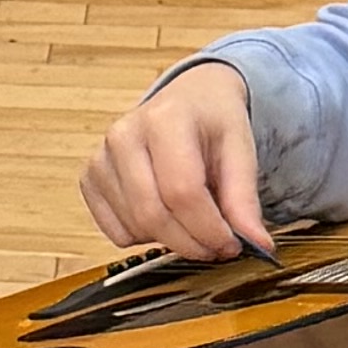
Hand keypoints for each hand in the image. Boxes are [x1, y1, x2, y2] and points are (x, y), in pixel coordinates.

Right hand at [79, 62, 269, 262]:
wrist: (188, 99)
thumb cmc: (213, 121)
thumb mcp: (240, 150)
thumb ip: (244, 199)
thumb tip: (258, 245)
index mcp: (164, 119)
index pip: (182, 192)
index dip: (209, 229)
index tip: (232, 245)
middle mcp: (123, 135)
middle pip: (153, 215)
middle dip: (191, 243)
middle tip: (217, 248)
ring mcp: (100, 158)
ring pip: (134, 228)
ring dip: (170, 241)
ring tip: (193, 222)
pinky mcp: (89, 178)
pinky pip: (115, 231)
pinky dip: (144, 236)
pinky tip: (164, 213)